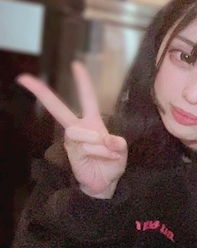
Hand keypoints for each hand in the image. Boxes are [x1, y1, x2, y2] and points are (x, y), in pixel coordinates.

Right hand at [17, 62, 127, 198]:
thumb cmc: (112, 163)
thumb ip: (117, 143)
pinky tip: (103, 159)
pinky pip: (87, 146)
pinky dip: (101, 152)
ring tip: (107, 153)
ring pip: (81, 132)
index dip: (82, 82)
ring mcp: (73, 140)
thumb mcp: (121, 151)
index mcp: (92, 122)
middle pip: (58, 108)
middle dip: (42, 93)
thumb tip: (107, 140)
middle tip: (24, 78)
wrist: (105, 183)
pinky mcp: (71, 152)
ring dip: (99, 143)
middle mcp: (79, 127)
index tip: (76, 64)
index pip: (87, 98)